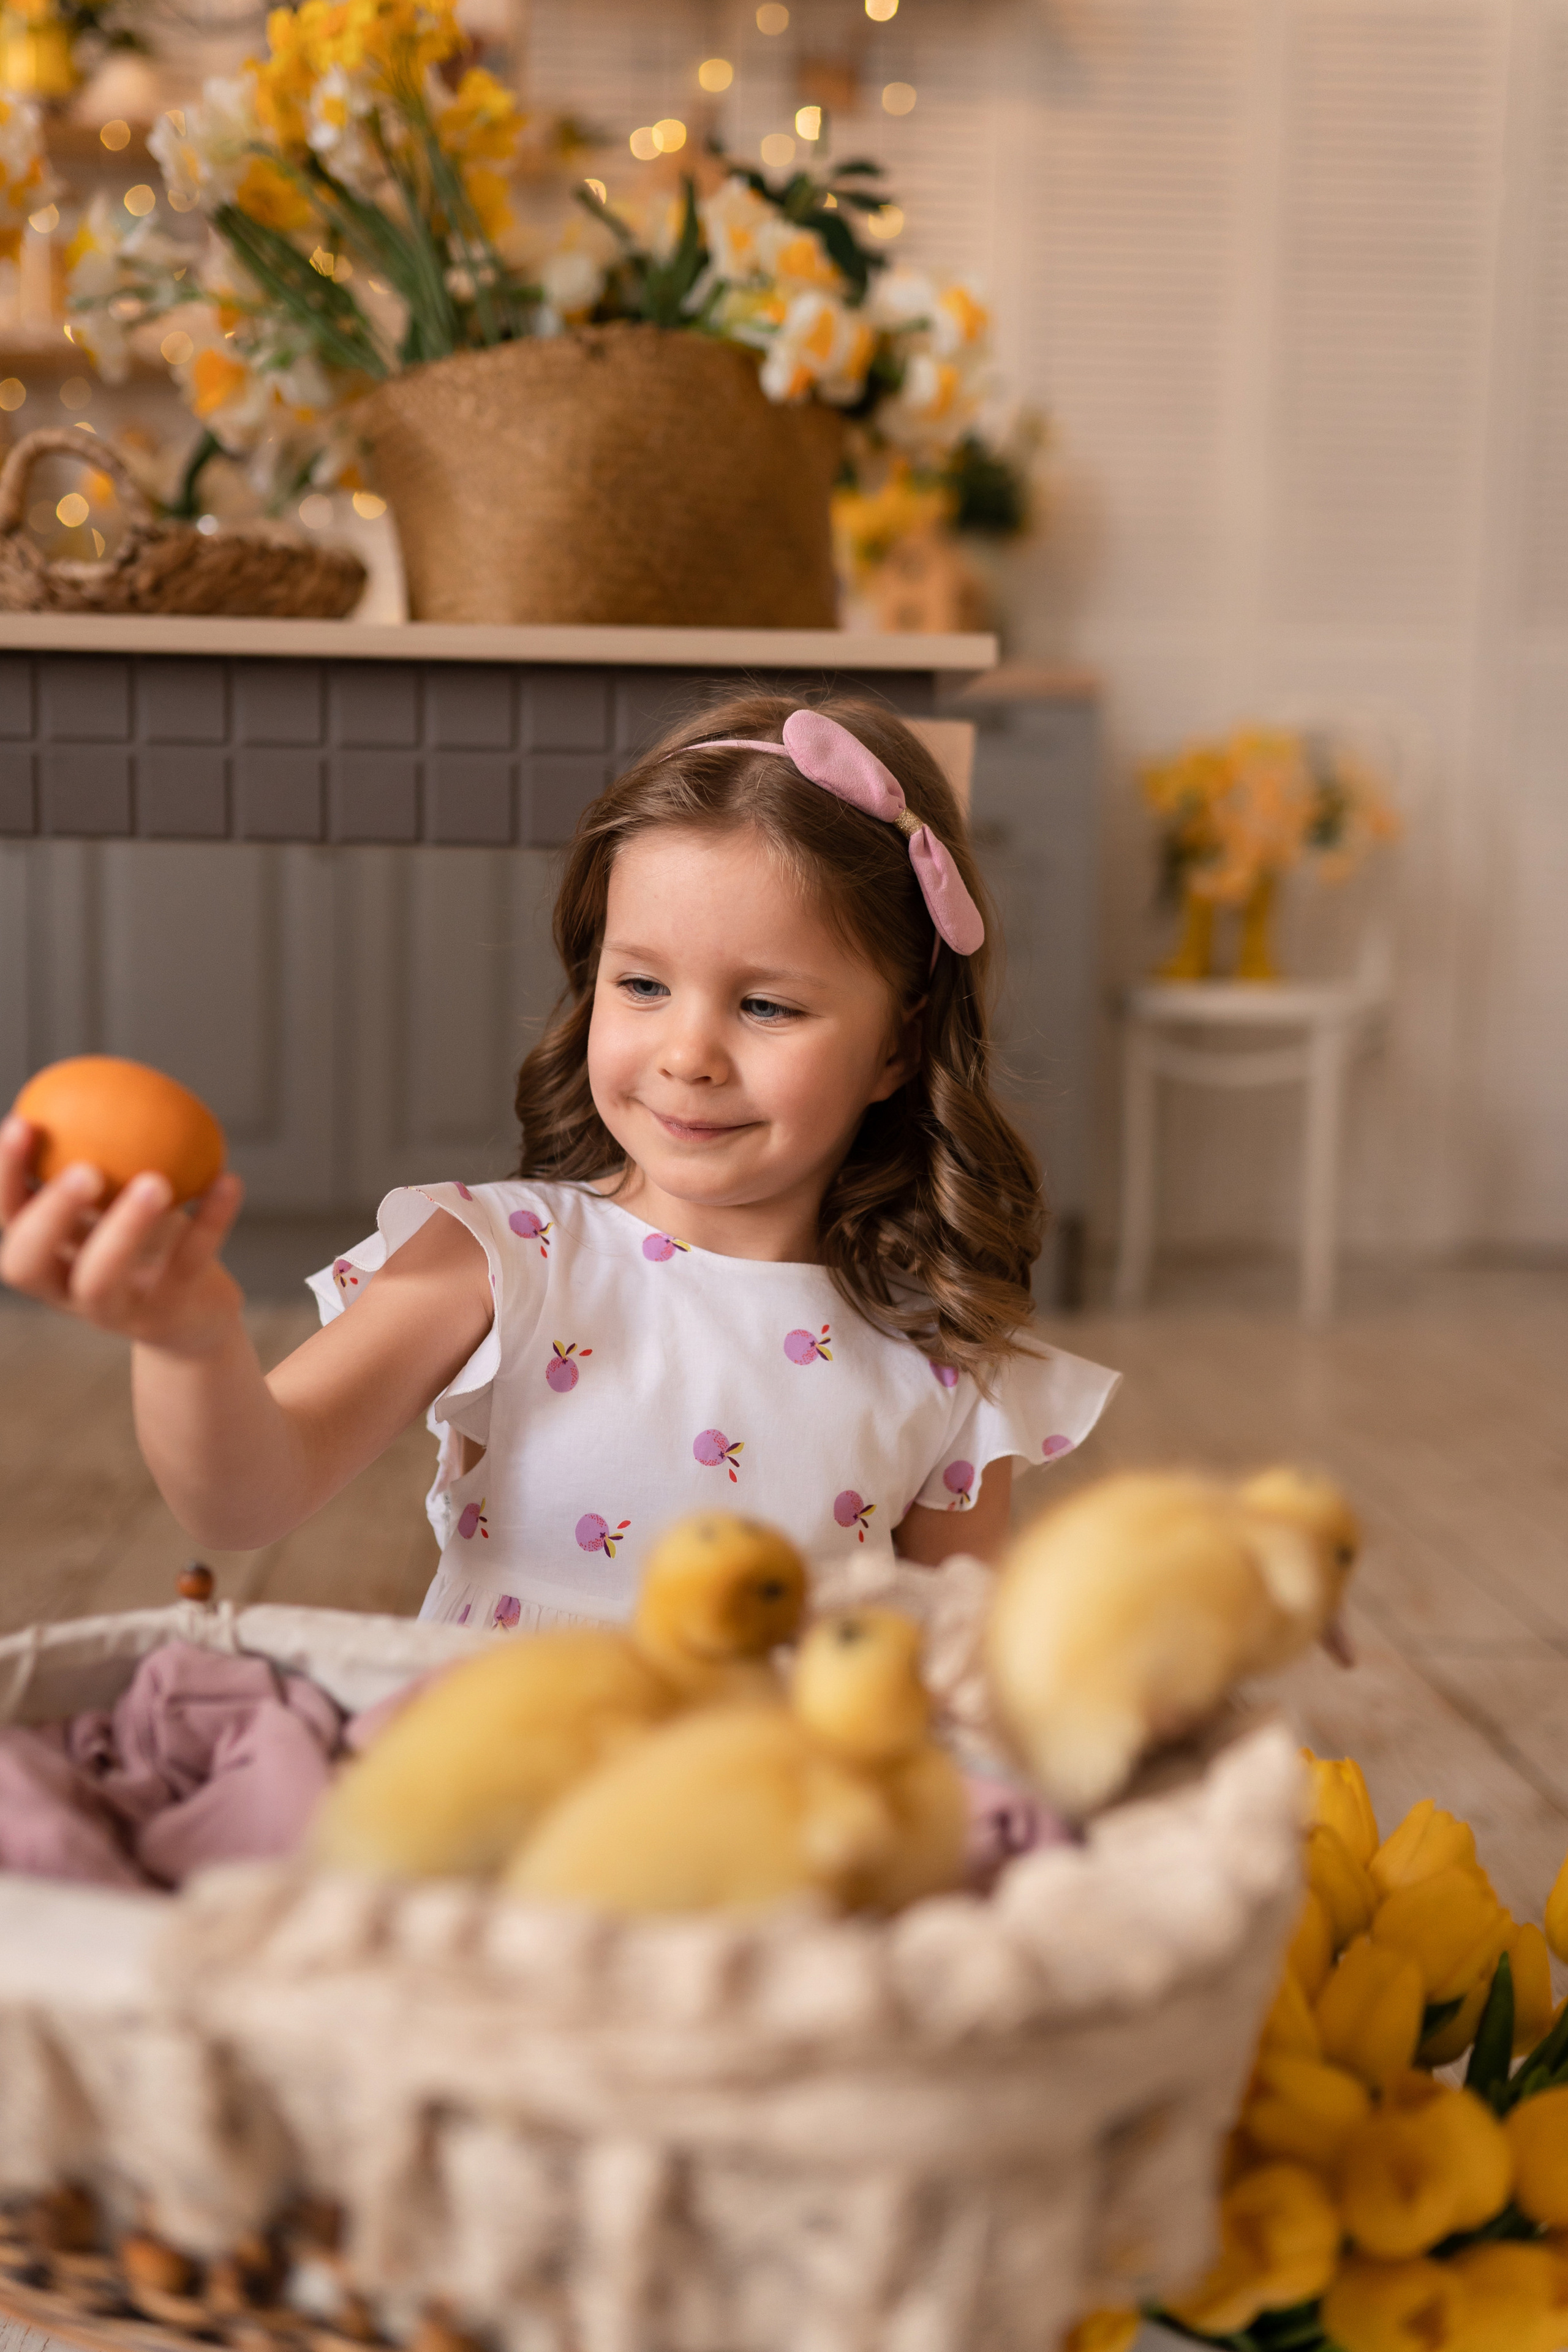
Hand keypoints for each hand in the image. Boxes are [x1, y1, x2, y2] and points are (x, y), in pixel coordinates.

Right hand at [0, 1112, 245, 1353]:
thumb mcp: (115, 1205)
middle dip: (48, 1215)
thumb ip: (98, 1163)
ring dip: (125, 1227)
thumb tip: (94, 1083)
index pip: (7, 1220)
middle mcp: (65, 1291)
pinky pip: (188, 1265)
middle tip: (83, 1169)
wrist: (194, 1316)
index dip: (4, 1178)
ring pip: (101, 1278)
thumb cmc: (144, 1244)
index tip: (21, 1123)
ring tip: (156, 1180)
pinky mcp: (168, 1316)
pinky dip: (211, 1221)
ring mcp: (115, 1311)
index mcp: (44, 1258)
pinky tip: (229, 1180)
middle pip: (27, 1263)